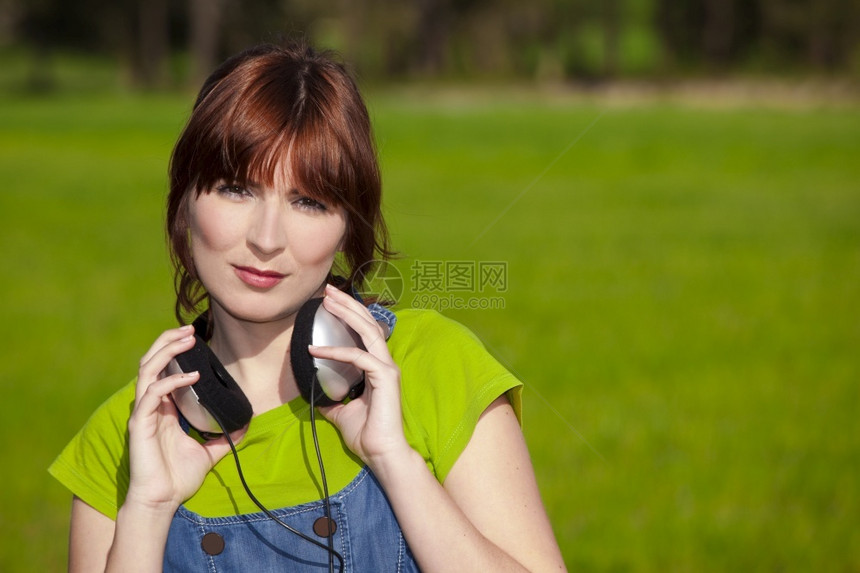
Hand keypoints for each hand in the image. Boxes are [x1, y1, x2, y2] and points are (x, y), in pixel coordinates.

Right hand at [125, 325, 242, 512]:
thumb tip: (246, 426)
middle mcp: (151, 406)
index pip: (163, 369)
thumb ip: (224, 438)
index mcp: (164, 408)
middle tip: (189, 329)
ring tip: (187, 339)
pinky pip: (152, 394)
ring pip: (147, 370)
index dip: (174, 349)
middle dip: (168, 341)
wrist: (161, 501)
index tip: (194, 336)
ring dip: (166, 351)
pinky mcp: (141, 424)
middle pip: (151, 362)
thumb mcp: (209, 453)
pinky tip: (192, 376)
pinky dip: (171, 381)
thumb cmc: (178, 478)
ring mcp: (144, 413)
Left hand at [309, 284, 412, 468]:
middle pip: (368, 323)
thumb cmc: (367, 434)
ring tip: (329, 300)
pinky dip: (336, 350)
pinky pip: (358, 357)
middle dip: (348, 304)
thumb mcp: (341, 410)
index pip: (364, 333)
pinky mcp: (385, 377)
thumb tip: (314, 391)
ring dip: (348, 313)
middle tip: (328, 291)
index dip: (349, 315)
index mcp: (377, 368)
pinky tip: (315, 349)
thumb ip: (332, 396)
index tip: (330, 304)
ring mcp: (387, 368)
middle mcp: (385, 363)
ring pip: (368, 331)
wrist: (381, 453)